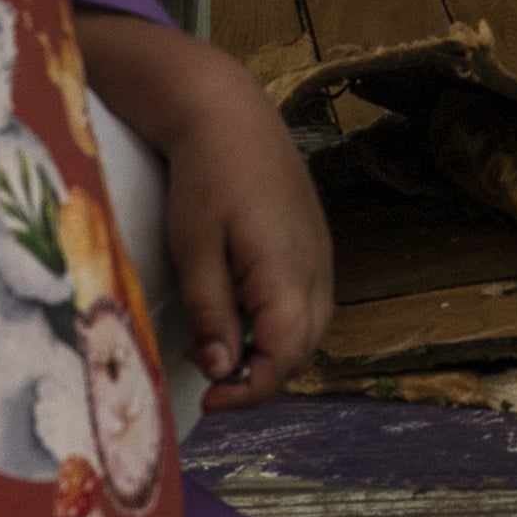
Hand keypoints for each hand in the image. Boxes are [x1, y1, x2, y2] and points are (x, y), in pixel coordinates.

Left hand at [165, 91, 333, 409]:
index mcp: (287, 273)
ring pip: (310, 329)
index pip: (283, 359)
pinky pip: (308, 302)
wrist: (229, 113)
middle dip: (260, 378)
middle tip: (211, 382)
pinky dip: (280, 323)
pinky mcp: (315, 242)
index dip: (249, 392)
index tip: (209, 402)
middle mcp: (317, 268)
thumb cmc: (206, 176)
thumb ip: (210, 312)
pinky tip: (242, 310)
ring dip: (271, 351)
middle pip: (302, 350)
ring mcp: (321, 254)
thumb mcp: (194, 249)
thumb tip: (221, 369)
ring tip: (221, 346)